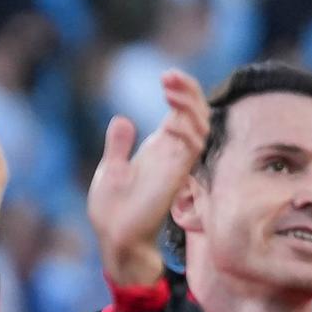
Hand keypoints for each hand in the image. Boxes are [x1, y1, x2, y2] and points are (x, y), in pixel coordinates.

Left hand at [87, 71, 208, 285]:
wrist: (114, 235)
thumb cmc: (113, 208)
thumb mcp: (111, 168)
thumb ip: (119, 144)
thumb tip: (122, 119)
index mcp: (159, 147)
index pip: (181, 112)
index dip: (182, 92)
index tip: (167, 76)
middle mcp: (173, 152)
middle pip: (197, 113)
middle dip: (189, 91)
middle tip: (170, 76)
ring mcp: (177, 163)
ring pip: (201, 126)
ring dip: (190, 105)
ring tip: (170, 89)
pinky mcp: (176, 175)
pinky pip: (193, 147)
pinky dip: (187, 130)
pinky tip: (171, 120)